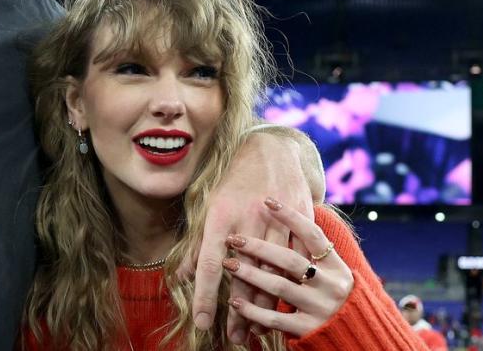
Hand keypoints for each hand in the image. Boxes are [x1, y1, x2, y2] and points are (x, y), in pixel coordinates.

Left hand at [178, 129, 315, 339]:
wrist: (273, 150)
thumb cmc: (233, 181)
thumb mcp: (209, 207)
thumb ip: (197, 245)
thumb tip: (183, 277)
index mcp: (220, 217)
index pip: (210, 264)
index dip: (206, 296)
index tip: (203, 323)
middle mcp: (248, 220)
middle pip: (244, 275)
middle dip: (239, 311)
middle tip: (234, 338)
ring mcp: (276, 221)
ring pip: (273, 272)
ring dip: (265, 305)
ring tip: (256, 330)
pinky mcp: (299, 221)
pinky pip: (297, 260)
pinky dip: (291, 284)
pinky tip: (285, 305)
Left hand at [224, 197, 352, 337]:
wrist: (358, 335)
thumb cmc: (332, 296)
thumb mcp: (331, 273)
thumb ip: (310, 254)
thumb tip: (281, 224)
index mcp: (337, 266)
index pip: (313, 235)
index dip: (291, 216)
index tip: (267, 200)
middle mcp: (332, 285)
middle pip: (290, 260)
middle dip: (258, 248)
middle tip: (233, 238)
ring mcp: (321, 308)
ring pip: (279, 287)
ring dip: (250, 275)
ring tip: (228, 265)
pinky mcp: (308, 329)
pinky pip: (275, 318)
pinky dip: (252, 310)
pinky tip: (234, 302)